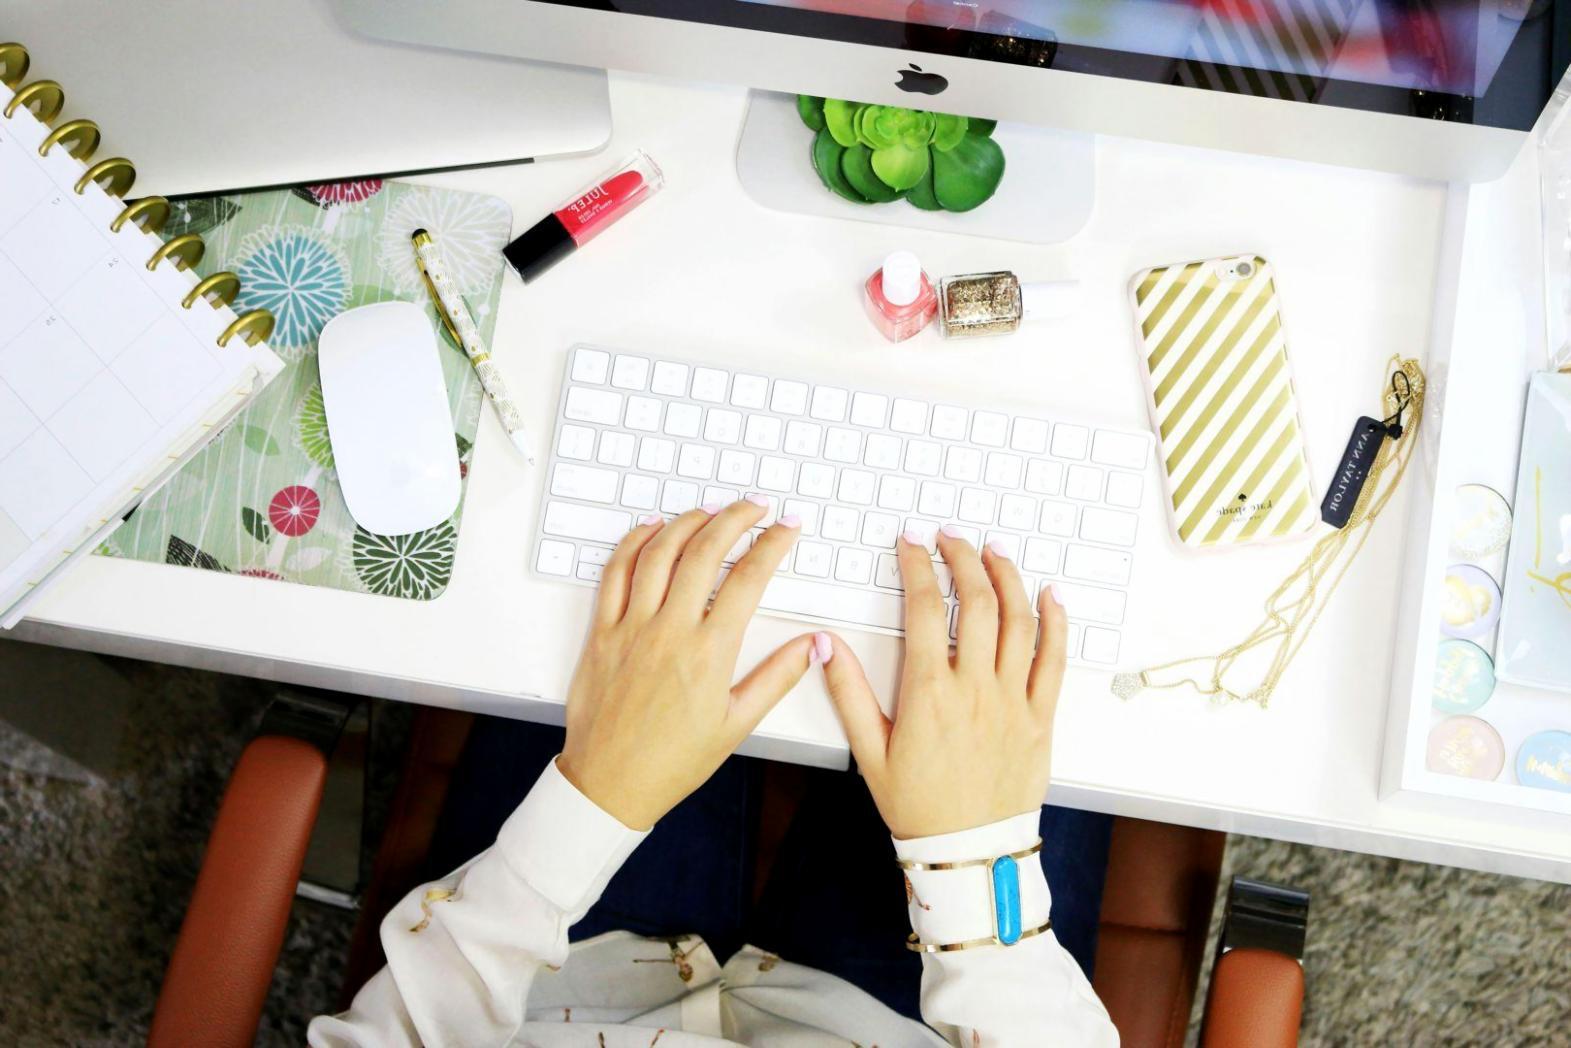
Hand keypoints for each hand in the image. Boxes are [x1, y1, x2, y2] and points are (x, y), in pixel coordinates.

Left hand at [558, 498, 812, 829]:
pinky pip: (615, 573)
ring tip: (710, 510)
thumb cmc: (672, 761)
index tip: (787, 527)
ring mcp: (632, 628)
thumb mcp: (737, 724)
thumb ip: (777, 677)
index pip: (748, 580)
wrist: (611, 783)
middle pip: (705, 552)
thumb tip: (814, 645)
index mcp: (709, 654)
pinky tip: (652, 529)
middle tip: (754, 506)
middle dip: (735, 518)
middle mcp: (670, 632)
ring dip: (688, 522)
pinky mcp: (602, 632)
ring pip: (659, 553)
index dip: (772, 545)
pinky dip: (634, 542)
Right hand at [817, 528, 1066, 838]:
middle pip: (976, 602)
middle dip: (963, 559)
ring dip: (1007, 578)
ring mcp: (1013, 700)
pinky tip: (1049, 595)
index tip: (911, 545)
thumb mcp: (870, 751)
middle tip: (951, 539)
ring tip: (994, 552)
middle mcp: (975, 689)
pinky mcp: (1040, 716)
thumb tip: (826, 644)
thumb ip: (848, 692)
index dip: (917, 567)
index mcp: (930, 693)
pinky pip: (1054, 659)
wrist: (970, 852)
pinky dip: (1055, 621)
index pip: (925, 609)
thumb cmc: (919, 805)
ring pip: (1019, 621)